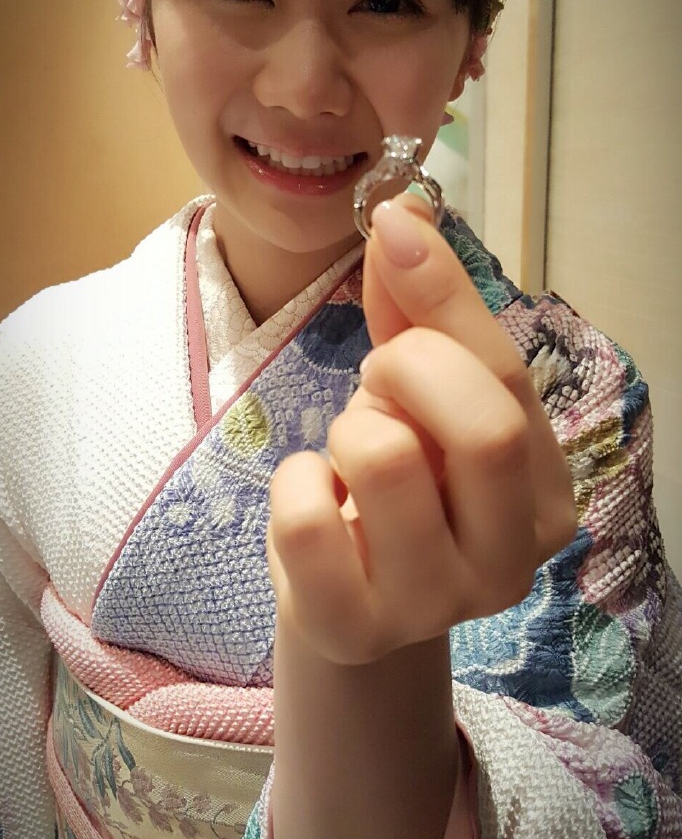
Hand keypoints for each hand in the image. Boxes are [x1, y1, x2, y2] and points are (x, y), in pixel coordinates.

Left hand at [267, 196, 577, 664]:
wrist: (344, 594)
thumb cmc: (397, 482)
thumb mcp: (417, 393)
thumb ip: (420, 310)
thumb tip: (407, 210)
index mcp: (544, 493)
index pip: (509, 376)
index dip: (445, 292)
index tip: (394, 224)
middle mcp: (512, 560)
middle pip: (485, 428)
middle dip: (408, 370)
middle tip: (377, 381)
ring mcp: (436, 605)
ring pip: (385, 460)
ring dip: (348, 429)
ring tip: (351, 456)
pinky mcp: (354, 628)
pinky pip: (306, 516)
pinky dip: (293, 482)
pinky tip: (316, 500)